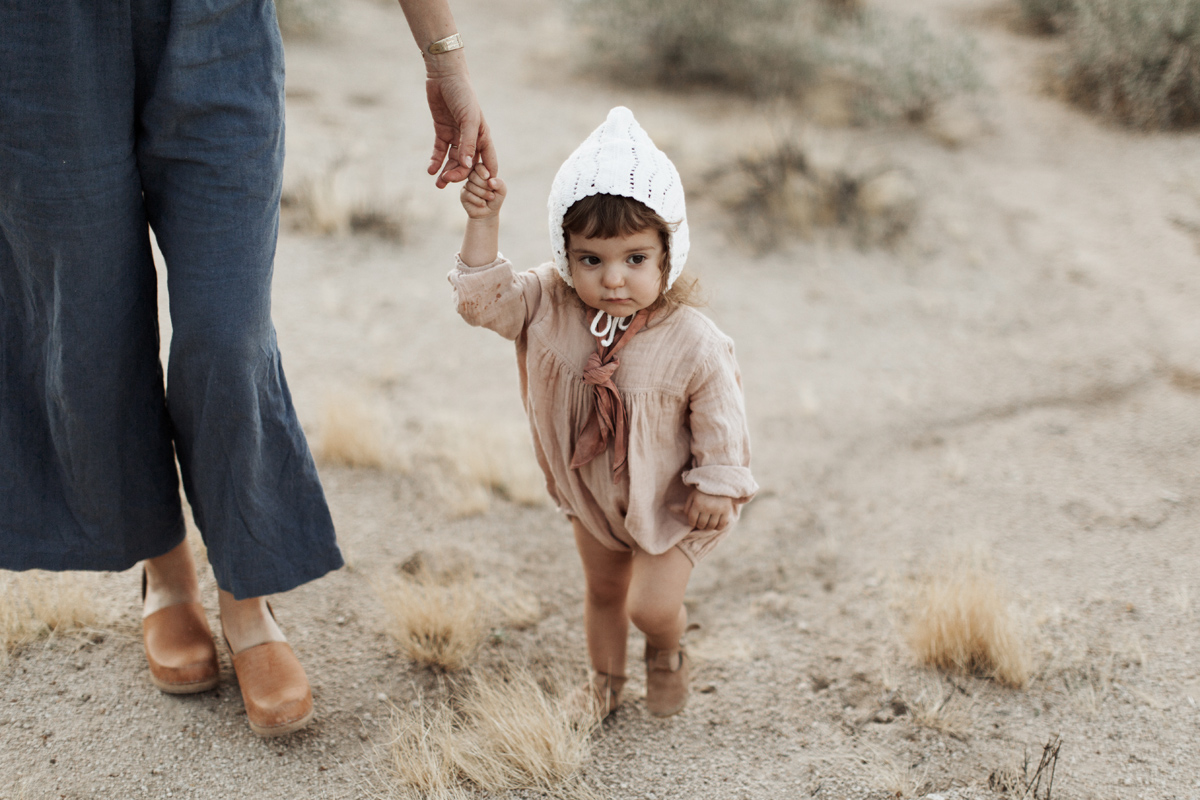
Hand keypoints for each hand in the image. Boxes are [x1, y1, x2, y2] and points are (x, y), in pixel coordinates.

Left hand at [425, 70, 497, 187]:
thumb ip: (468, 143)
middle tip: (446, 182)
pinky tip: (430, 170)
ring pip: (453, 160)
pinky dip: (435, 161)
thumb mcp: (468, 119)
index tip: (479, 191)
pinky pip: (440, 151)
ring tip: (438, 184)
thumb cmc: (462, 94)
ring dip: (446, 172)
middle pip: (467, 165)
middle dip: (458, 175)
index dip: (484, 177)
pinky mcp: (442, 132)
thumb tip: (467, 166)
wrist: (444, 76)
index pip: (487, 162)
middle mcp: (471, 139)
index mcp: (483, 137)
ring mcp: (456, 136)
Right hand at [460, 164, 504, 219]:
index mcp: (482, 173)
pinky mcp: (463, 194)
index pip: (479, 166)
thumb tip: (490, 181)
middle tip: (492, 192)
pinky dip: (477, 200)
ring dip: (483, 194)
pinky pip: (468, 194)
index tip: (488, 177)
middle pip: (473, 175)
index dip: (482, 171)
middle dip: (484, 185)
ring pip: (470, 185)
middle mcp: (473, 177)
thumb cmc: (495, 199)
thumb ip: (499, 183)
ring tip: (490, 198)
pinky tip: (483, 204)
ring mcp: (467, 185)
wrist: (488, 213)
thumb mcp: (502, 191)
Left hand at [682, 489, 734, 531]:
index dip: (692, 523)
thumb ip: (687, 507)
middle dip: (700, 525)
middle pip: (702, 525)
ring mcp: (717, 510)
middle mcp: (707, 507)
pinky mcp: (726, 511)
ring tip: (708, 523)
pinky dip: (718, 527)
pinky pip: (721, 525)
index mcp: (697, 503)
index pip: (692, 520)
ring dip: (708, 527)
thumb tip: (687, 517)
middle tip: (701, 522)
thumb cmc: (703, 490)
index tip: (694, 521)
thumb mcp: (692, 496)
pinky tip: (716, 524)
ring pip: (711, 526)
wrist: (719, 482)